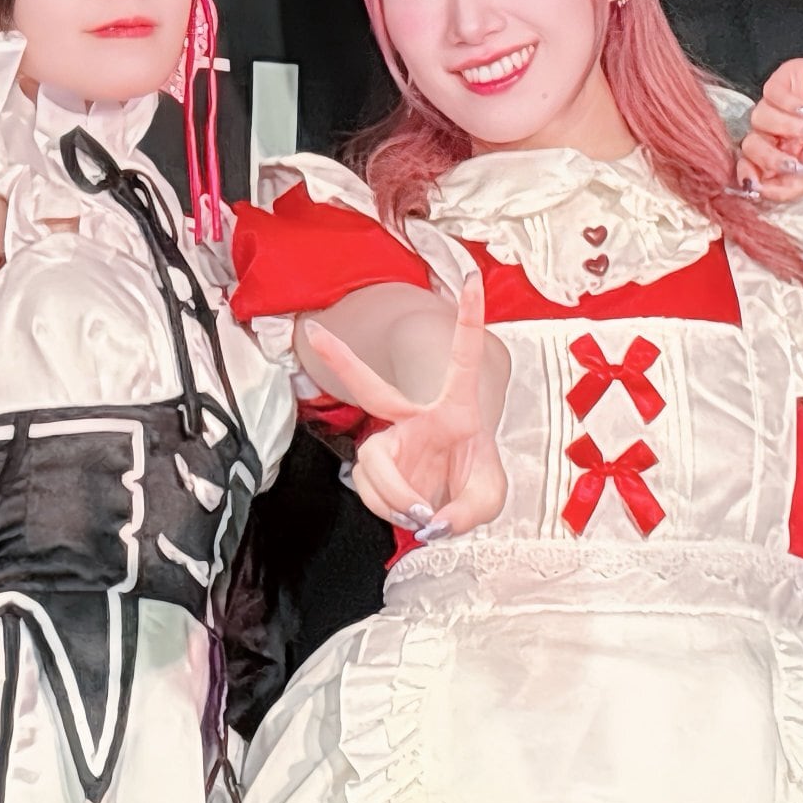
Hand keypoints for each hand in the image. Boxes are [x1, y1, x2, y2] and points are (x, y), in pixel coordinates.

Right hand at [300, 277, 506, 540]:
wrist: (452, 503)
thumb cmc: (472, 483)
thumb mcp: (489, 499)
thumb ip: (468, 511)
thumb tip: (432, 521)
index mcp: (456, 408)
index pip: (463, 357)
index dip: (470, 319)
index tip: (475, 281)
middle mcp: (415, 418)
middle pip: (372, 388)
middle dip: (342, 359)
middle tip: (313, 331)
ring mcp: (390, 441)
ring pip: (371, 463)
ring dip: (392, 494)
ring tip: (419, 512)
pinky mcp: (374, 466)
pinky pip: (368, 489)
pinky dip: (387, 508)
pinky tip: (407, 513)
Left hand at [734, 57, 802, 202]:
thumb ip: (788, 186)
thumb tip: (755, 192)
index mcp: (785, 151)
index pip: (751, 162)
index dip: (746, 172)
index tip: (753, 181)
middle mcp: (779, 127)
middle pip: (750, 142)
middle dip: (768, 155)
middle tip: (797, 159)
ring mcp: (782, 102)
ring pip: (758, 117)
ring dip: (786, 128)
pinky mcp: (789, 78)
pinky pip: (770, 92)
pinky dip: (789, 105)